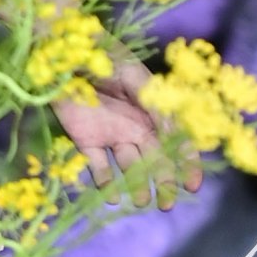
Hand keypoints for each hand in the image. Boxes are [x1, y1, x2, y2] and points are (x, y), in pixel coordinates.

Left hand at [53, 54, 204, 210]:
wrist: (64, 52)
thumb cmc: (104, 56)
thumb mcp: (135, 77)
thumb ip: (154, 104)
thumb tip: (174, 132)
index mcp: (152, 111)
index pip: (176, 142)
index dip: (188, 164)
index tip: (192, 186)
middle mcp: (135, 127)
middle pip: (156, 162)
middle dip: (164, 184)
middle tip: (166, 204)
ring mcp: (112, 134)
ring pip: (129, 169)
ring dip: (136, 187)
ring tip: (141, 201)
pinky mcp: (86, 140)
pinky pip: (98, 167)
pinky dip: (105, 183)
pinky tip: (110, 195)